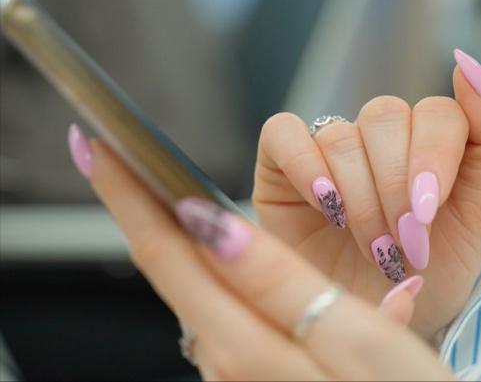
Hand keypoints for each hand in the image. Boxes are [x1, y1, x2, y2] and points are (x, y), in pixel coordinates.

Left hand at [72, 137, 453, 380]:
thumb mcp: (359, 345)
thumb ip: (283, 288)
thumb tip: (215, 231)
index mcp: (244, 346)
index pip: (169, 252)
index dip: (130, 192)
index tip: (99, 144)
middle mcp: (224, 358)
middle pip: (165, 266)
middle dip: (131, 203)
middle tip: (103, 152)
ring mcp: (236, 367)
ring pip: (187, 285)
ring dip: (162, 231)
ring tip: (147, 190)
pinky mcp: (255, 370)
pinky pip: (214, 306)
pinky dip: (198, 265)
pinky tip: (212, 251)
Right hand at [252, 50, 480, 338]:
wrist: (376, 317)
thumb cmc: (430, 273)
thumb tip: (469, 64)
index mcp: (435, 140)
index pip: (439, 111)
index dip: (434, 155)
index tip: (427, 212)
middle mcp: (384, 135)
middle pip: (386, 116)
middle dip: (395, 187)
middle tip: (402, 243)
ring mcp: (333, 144)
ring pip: (342, 136)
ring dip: (358, 198)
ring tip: (372, 246)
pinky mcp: (282, 160)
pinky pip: (284, 133)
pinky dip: (305, 166)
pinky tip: (326, 204)